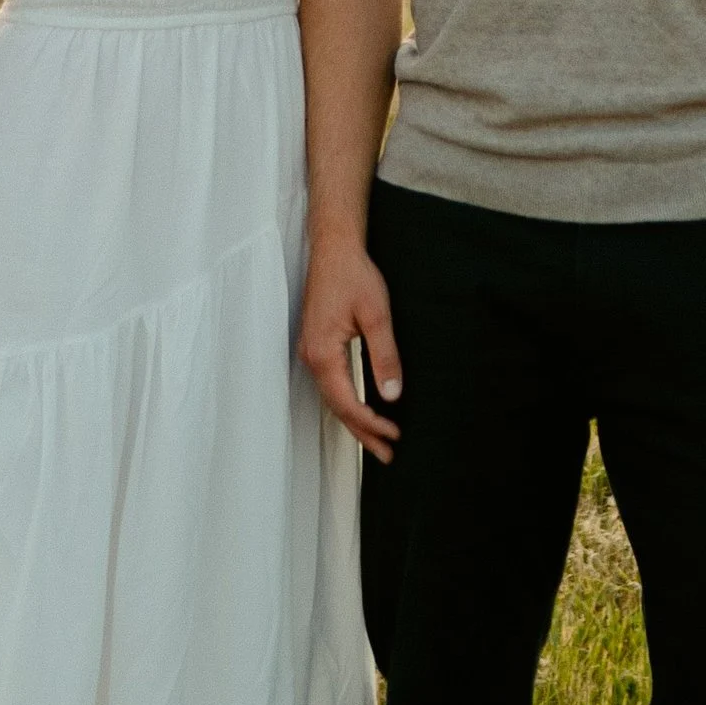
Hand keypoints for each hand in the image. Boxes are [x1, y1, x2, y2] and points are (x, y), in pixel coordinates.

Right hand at [298, 233, 402, 458]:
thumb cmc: (353, 276)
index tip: (394, 435)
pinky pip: (331, 385)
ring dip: (355, 421)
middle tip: (387, 455)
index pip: (347, 403)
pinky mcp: (316, 346)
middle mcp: (311, 357)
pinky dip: (347, 403)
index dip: (371, 424)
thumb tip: (392, 394)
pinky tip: (361, 410)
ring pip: (332, 399)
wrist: (333, 250)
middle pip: (336, 408)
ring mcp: (311, 352)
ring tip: (378, 441)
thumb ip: (385, 356)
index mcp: (323, 353)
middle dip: (362, 433)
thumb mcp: (377, 315)